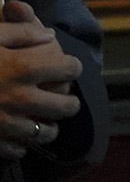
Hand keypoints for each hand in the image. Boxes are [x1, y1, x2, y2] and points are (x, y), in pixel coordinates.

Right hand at [0, 2, 80, 161]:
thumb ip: (21, 32)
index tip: (67, 67)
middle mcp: (19, 98)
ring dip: (48, 126)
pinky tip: (16, 133)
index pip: (69, 69)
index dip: (71, 66)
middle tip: (64, 97)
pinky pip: (18, 150)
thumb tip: (48, 35)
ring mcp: (5, 123)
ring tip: (44, 119)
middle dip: (69, 101)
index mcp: (22, 68)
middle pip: (66, 107)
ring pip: (45, 133)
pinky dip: (21, 143)